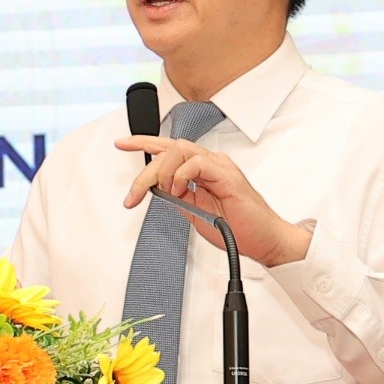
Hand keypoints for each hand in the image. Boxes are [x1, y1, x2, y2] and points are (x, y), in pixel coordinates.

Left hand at [115, 135, 311, 267]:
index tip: (121, 144)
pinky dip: (182, 175)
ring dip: (164, 172)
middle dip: (144, 172)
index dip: (143, 143)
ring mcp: (220, 166)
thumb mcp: (194, 213)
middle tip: (133, 196)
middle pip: (168, 149)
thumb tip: (155, 190)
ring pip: (180, 150)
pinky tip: (180, 191)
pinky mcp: (228, 175)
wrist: (263, 241)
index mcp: (201, 170)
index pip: (168, 149)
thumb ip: (177, 197)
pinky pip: (197, 163)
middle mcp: (210, 163)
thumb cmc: (236, 228)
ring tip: (166, 193)